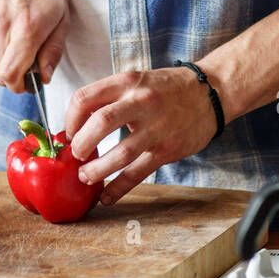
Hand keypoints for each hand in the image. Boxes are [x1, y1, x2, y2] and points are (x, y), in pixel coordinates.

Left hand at [65, 67, 216, 206]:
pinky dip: (118, 188)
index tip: (68, 133)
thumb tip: (78, 125)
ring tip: (86, 177)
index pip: (85, 98)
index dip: (69, 120)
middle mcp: (140, 101)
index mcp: (127, 82)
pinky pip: (137, 173)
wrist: (210, 92)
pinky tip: (107, 196)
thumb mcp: (137, 81)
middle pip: (99, 123)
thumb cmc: (167, 88)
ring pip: (119, 154)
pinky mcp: (167, 149)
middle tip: (75, 156)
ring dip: (96, 171)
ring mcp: (156, 127)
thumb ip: (111, 98)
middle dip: (80, 144)